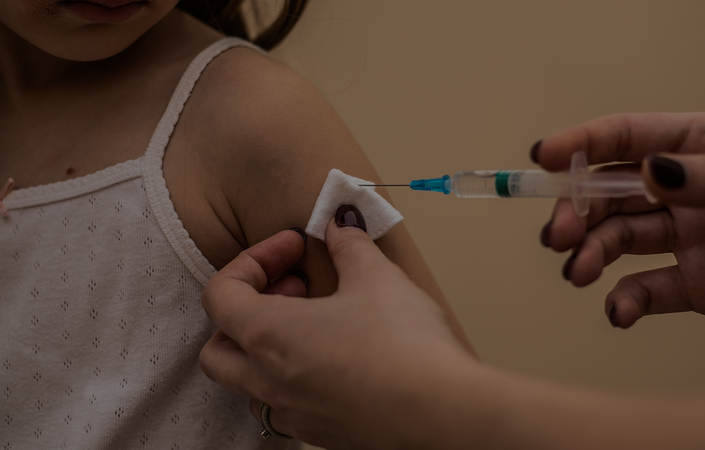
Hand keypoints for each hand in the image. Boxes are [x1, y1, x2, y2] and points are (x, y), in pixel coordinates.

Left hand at [199, 206, 470, 448]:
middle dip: (244, 312)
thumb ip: (350, 245)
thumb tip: (340, 227)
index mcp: (268, 336)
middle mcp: (268, 381)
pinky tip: (336, 361)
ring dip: (264, 350)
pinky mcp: (322, 433)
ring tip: (313, 326)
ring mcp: (293, 413)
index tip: (293, 249)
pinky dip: (294, 379)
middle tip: (292, 290)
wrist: (441, 412)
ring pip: (247, 385)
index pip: (220, 295)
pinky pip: (285, 407)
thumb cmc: (403, 347)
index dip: (251, 261)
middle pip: (217, 348)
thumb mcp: (377, 276)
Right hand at [535, 113, 704, 328]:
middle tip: (559, 234)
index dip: (581, 144)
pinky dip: (624, 301)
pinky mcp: (692, 283)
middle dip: (577, 211)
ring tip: (579, 273)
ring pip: (618, 240)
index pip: (627, 137)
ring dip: (590, 255)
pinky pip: (645, 290)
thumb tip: (650, 169)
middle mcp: (683, 189)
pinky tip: (619, 312)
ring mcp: (685, 236)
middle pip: (609, 193)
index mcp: (701, 146)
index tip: (542, 158)